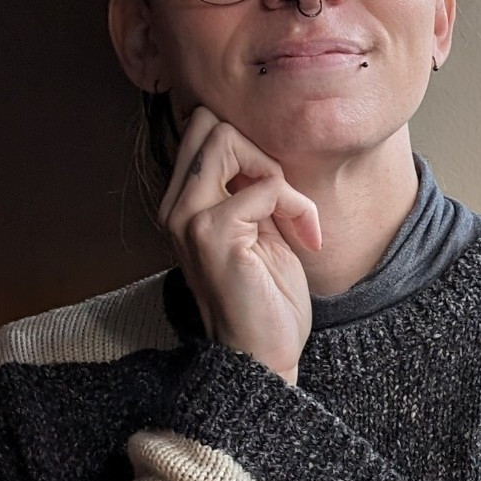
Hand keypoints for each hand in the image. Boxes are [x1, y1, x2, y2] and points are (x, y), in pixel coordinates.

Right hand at [158, 108, 321, 384]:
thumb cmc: (266, 300)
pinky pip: (264, 185)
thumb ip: (251, 189)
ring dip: (273, 172)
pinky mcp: (211, 235)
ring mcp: (187, 220)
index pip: (201, 130)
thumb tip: (265, 147)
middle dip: (257, 150)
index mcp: (183, 205)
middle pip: (208, 123)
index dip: (249, 151)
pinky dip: (295, 206)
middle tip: (283, 199)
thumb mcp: (259, 230)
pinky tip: (306, 238)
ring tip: (292, 217)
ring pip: (225, 138)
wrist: (262, 357)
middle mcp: (175, 208)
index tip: (278, 197)